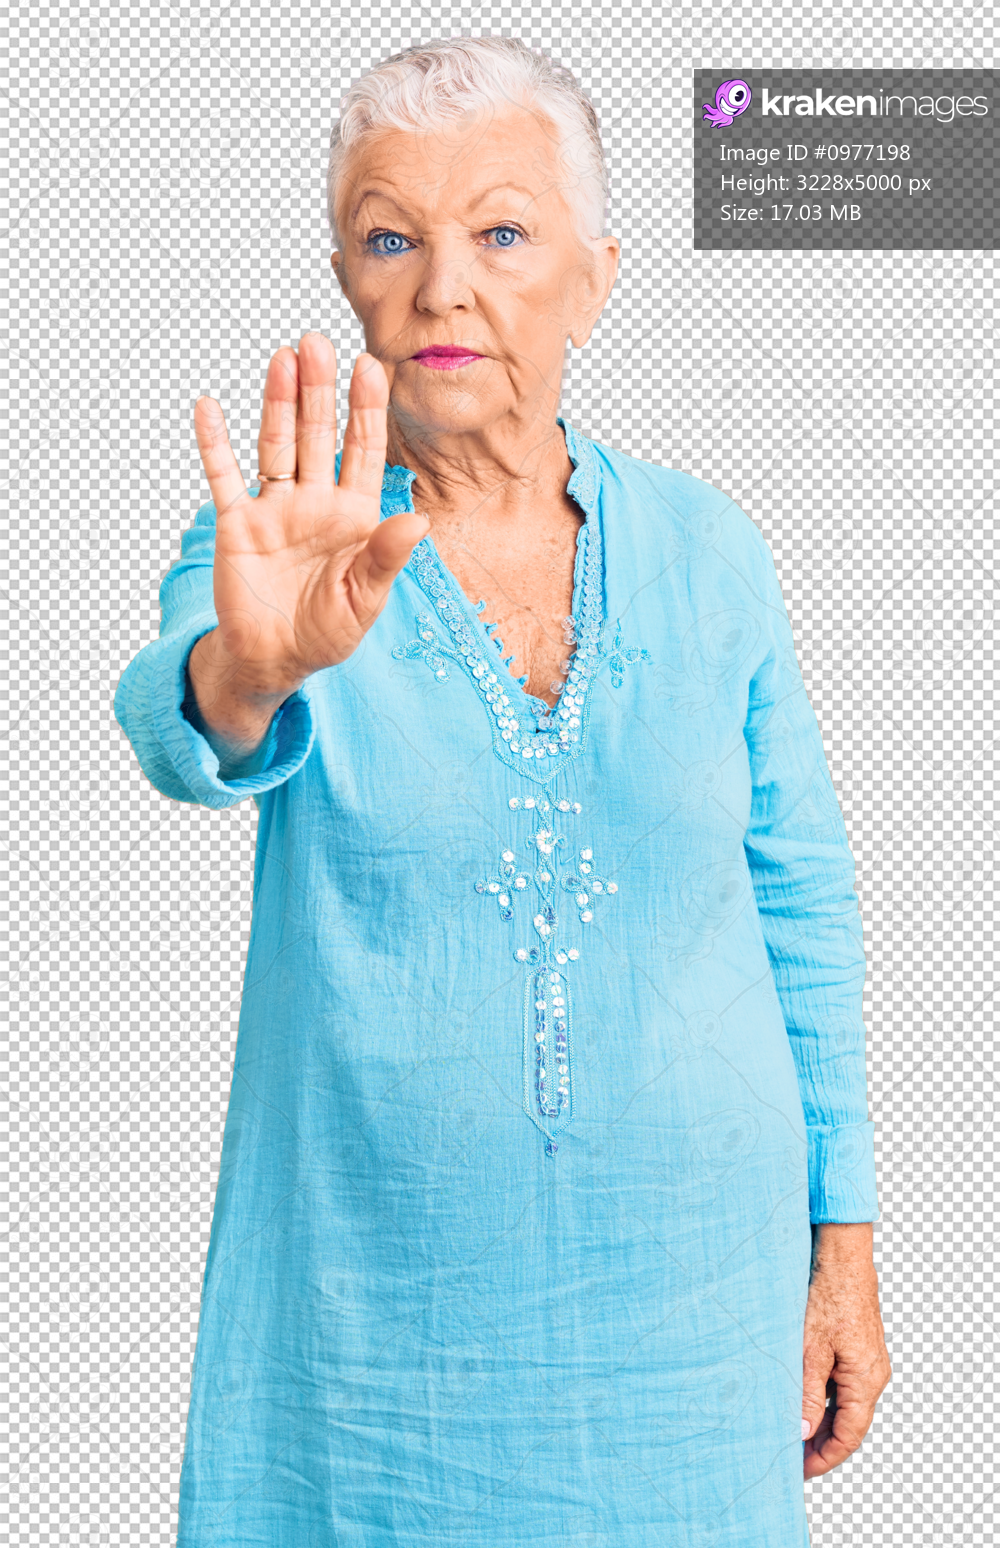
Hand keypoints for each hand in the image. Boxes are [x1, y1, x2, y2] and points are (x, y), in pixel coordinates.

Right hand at [188, 333, 428, 751]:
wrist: (274, 660)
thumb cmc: (326, 633)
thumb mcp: (363, 600)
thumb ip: (386, 558)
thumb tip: (418, 520)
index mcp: (353, 516)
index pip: (363, 451)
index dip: (367, 410)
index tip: (371, 366)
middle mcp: (315, 501)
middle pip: (318, 434)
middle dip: (319, 391)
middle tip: (319, 342)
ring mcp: (274, 508)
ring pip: (276, 444)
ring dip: (278, 402)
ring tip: (282, 357)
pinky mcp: (237, 523)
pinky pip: (223, 476)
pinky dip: (214, 443)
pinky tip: (209, 406)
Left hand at [801, 1222, 890, 1478]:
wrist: (841, 1255)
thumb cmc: (828, 1295)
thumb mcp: (810, 1348)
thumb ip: (806, 1393)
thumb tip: (801, 1432)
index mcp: (866, 1379)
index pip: (849, 1436)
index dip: (825, 1458)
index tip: (801, 1470)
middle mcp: (873, 1374)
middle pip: (849, 1424)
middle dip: (821, 1443)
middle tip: (790, 1455)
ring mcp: (867, 1360)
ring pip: (844, 1404)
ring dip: (820, 1420)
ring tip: (790, 1430)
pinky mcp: (858, 1347)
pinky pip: (843, 1384)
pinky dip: (823, 1397)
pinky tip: (800, 1398)